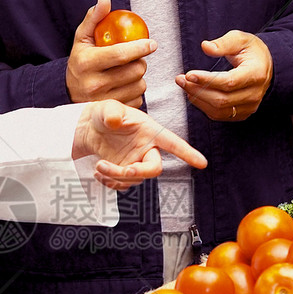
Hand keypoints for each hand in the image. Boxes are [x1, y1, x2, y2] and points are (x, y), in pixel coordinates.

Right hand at [66, 0, 155, 108]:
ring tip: (128, 72)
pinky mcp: (113, 111)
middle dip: (141, 61)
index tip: (152, 43)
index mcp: (87, 63)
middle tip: (135, 58)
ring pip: (140, 85)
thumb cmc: (80, 59)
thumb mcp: (82, 38)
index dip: (140, 47)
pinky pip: (139, 99)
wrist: (68, 91)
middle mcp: (94, 85)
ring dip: (140, 76)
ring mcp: (104, 101)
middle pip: (135, 70)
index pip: (120, 54)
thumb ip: (94, 17)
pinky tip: (126, 86)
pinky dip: (136, 91)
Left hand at [73, 99, 206, 190]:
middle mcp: (147, 149)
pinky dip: (111, 183)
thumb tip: (115, 120)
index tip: (202, 163)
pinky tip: (99, 174)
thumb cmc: (104, 115)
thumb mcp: (107, 108)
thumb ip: (112, 112)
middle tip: (124, 170)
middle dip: (139, 172)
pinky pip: (124, 185)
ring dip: (116, 176)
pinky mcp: (125, 174)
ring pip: (135, 179)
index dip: (187, 153)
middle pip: (154, 169)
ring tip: (99, 166)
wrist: (90, 130)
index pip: (173, 143)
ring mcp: (137, 163)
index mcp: (151, 132)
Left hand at [176, 30, 272, 121]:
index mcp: (256, 73)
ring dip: (198, 99)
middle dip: (197, 90)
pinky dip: (204, 106)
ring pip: (218, 110)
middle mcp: (254, 93)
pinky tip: (194, 94)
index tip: (189, 74)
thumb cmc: (251, 50)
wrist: (265, 66)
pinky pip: (219, 115)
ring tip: (185, 85)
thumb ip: (223, 43)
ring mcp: (249, 106)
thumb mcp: (240, 39)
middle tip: (180, 79)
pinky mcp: (242, 114)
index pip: (229, 82)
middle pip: (221, 99)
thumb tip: (205, 46)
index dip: (207, 80)